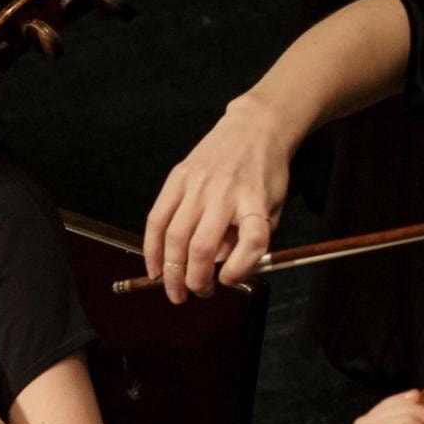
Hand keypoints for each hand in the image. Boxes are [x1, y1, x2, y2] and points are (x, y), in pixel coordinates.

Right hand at [143, 96, 295, 300]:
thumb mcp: (273, 206)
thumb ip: (249, 238)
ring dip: (171, 271)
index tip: (231, 281)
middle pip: (202, 247)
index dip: (240, 269)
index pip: (253, 240)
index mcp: (256, 201)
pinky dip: (151, 248)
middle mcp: (225, 193)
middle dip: (195, 281)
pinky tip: (153, 267)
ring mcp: (197, 184)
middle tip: (196, 295)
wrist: (254, 128)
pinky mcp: (177, 177)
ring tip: (174, 290)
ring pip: (174, 238)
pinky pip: (156, 218)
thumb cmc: (265, 173)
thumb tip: (216, 266)